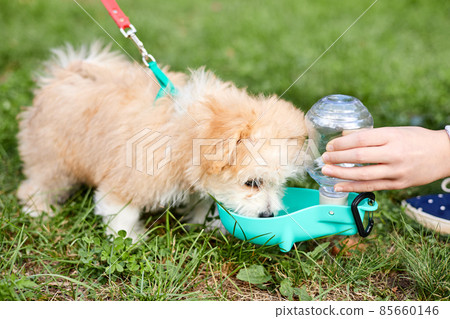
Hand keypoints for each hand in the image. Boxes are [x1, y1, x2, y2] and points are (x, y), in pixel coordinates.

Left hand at [321, 127, 449, 191]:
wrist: (444, 154)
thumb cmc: (416, 139)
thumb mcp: (395, 131)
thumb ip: (372, 135)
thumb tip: (344, 138)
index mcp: (392, 136)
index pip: (361, 139)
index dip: (342, 143)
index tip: (330, 145)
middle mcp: (394, 154)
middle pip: (359, 157)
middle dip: (337, 158)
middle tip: (324, 158)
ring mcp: (396, 171)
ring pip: (363, 175)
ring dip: (341, 174)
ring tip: (326, 171)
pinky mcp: (397, 184)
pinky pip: (371, 187)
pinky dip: (352, 187)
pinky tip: (338, 186)